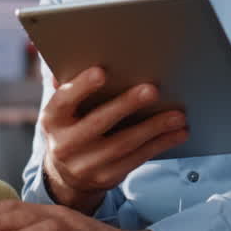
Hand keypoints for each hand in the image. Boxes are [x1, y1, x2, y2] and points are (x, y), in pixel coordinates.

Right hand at [42, 66, 187, 212]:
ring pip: (124, 143)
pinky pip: (137, 158)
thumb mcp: (64, 108)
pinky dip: (161, 144)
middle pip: (99, 122)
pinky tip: (178, 132)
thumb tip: (77, 53)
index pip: (64, 100)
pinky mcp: (107, 177)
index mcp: (52, 119)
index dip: (81, 86)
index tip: (102, 71)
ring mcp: (86, 165)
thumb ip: (69, 84)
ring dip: (155, 127)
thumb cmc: (72, 125)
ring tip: (178, 114)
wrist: (66, 174)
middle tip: (152, 90)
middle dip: (127, 105)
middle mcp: (65, 144)